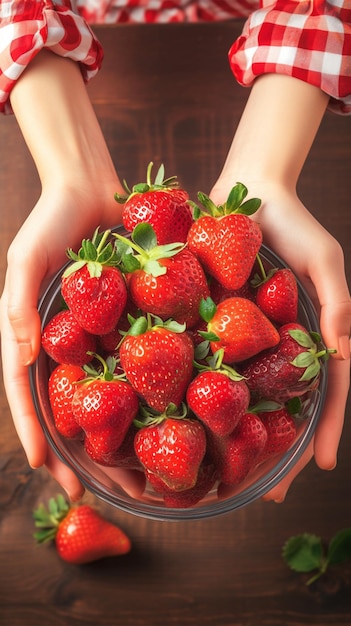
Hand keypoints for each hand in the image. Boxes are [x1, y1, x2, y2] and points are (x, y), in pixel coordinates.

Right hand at [0, 180, 123, 499]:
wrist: (92, 190)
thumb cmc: (50, 222)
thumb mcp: (25, 259)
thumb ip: (16, 304)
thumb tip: (19, 357)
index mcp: (32, 338)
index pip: (29, 396)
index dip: (38, 434)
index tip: (51, 471)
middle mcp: (65, 346)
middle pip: (72, 408)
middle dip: (82, 451)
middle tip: (100, 493)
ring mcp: (98, 338)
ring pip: (109, 396)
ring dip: (121, 435)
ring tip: (138, 474)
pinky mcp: (128, 324)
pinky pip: (141, 363)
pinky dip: (150, 392)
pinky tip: (167, 418)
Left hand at [209, 180, 350, 502]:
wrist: (247, 189)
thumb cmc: (295, 224)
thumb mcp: (326, 262)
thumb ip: (338, 306)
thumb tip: (340, 355)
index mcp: (310, 337)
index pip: (323, 394)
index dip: (321, 430)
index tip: (318, 467)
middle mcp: (277, 346)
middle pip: (279, 406)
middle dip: (274, 450)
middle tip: (261, 491)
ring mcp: (244, 338)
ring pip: (241, 395)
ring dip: (234, 433)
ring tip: (221, 471)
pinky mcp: (213, 323)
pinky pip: (206, 361)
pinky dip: (198, 390)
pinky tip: (184, 417)